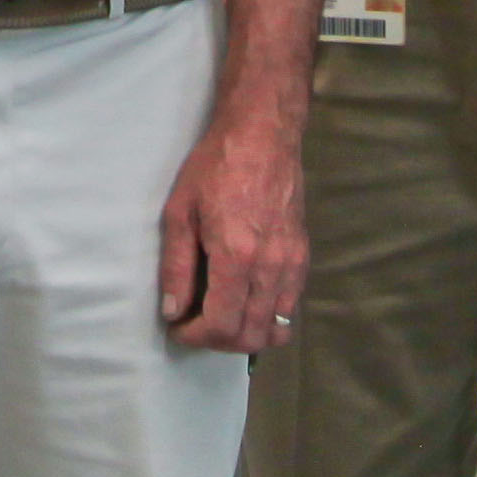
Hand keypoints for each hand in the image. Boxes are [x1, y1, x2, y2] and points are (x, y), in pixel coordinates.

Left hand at [156, 96, 308, 355]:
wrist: (262, 135)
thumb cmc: (215, 166)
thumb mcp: (180, 211)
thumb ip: (176, 266)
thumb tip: (173, 311)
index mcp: (237, 257)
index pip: (221, 325)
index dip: (195, 337)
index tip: (178, 328)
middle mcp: (271, 268)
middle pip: (251, 337)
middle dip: (218, 341)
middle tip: (195, 325)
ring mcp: (292, 265)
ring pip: (276, 329)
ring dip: (245, 335)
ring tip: (219, 317)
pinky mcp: (303, 258)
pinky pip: (290, 308)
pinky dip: (267, 318)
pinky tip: (244, 300)